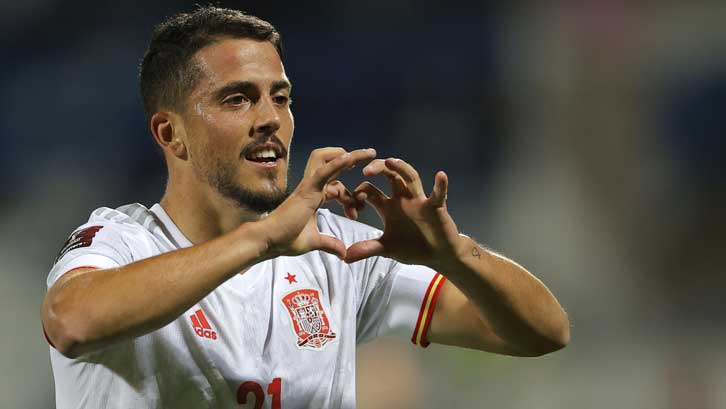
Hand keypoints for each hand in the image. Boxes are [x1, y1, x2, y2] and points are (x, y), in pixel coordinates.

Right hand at [258, 147, 375, 258]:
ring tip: (367, 153)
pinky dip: (336, 163)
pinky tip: (350, 157)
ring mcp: (308, 186)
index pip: (337, 187)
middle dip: (353, 159)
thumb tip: (343, 253)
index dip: (350, 198)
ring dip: (347, 154)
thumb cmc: (285, 240)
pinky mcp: (306, 190)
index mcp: (313, 197)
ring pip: (326, 159)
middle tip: (373, 156)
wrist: (269, 242)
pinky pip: (322, 171)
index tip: (356, 214)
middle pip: (332, 164)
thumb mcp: (314, 242)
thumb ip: (329, 244)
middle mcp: (311, 187)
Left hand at [344, 158, 462, 267]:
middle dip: (378, 169)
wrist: (437, 256)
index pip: (370, 190)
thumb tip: (345, 257)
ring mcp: (419, 201)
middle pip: (389, 174)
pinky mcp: (436, 208)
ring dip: (402, 168)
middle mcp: (402, 198)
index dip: (359, 193)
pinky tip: (440, 176)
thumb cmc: (412, 248)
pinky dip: (440, 186)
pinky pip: (439, 195)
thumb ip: (367, 249)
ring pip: (411, 178)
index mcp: (388, 206)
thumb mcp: (386, 248)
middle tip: (365, 171)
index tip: (351, 204)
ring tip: (391, 161)